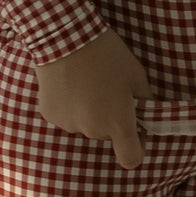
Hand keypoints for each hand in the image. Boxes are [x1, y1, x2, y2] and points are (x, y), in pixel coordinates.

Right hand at [36, 28, 153, 167]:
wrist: (65, 37)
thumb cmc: (107, 54)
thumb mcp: (137, 75)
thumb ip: (145, 100)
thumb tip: (145, 112)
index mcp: (118, 123)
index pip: (131, 159)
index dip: (136, 147)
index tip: (136, 130)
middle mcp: (93, 130)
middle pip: (106, 134)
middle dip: (110, 118)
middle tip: (108, 89)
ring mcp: (68, 124)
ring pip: (85, 124)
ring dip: (88, 111)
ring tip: (86, 82)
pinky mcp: (50, 114)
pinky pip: (66, 115)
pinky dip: (69, 104)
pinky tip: (68, 83)